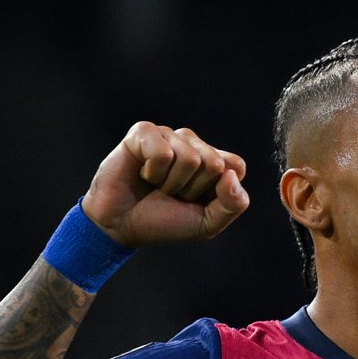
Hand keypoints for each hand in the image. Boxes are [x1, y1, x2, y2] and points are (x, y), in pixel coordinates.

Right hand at [81, 122, 249, 247]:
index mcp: (212, 162)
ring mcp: (168, 135)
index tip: (198, 201)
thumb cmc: (163, 222)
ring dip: (171, 183)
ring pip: (190, 158)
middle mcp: (192, 144)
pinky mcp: (143, 132)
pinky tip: (142, 173)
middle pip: (214, 163)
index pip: (236, 166)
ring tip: (156, 185)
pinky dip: (153, 171)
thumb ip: (233, 204)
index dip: (218, 191)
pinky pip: (162, 151)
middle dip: (193, 189)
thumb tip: (230, 174)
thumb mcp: (207, 224)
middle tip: (173, 194)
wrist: (121, 226)